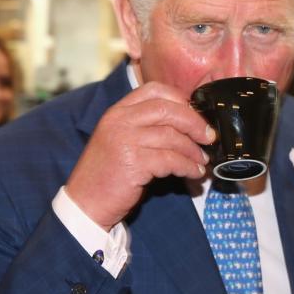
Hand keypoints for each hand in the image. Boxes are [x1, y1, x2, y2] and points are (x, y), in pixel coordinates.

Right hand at [65, 81, 213, 228]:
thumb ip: (143, 126)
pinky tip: (193, 173)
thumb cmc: (106, 174)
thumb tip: (185, 123)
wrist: (85, 203)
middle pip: (168, 110)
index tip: (195, 114)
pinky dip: (187, 167)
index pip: (154, 90)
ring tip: (201, 161)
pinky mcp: (133, 163)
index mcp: (117, 112)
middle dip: (195, 123)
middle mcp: (120, 121)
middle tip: (208, 137)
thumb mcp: (119, 140)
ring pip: (173, 137)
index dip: (181, 99)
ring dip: (193, 150)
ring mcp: (125, 141)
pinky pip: (171, 160)